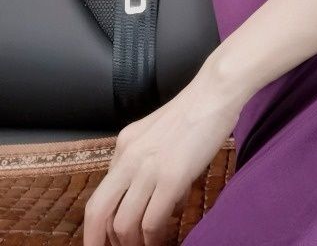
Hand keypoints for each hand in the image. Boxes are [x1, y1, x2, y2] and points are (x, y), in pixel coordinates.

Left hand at [83, 64, 242, 245]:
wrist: (215, 91)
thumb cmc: (194, 113)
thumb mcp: (159, 136)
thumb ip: (149, 165)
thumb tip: (154, 203)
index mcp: (124, 146)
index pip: (99, 195)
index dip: (97, 227)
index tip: (102, 242)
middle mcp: (129, 156)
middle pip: (98, 212)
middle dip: (100, 242)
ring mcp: (149, 167)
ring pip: (123, 224)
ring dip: (134, 244)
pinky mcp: (172, 175)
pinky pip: (152, 221)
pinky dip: (155, 238)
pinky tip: (164, 238)